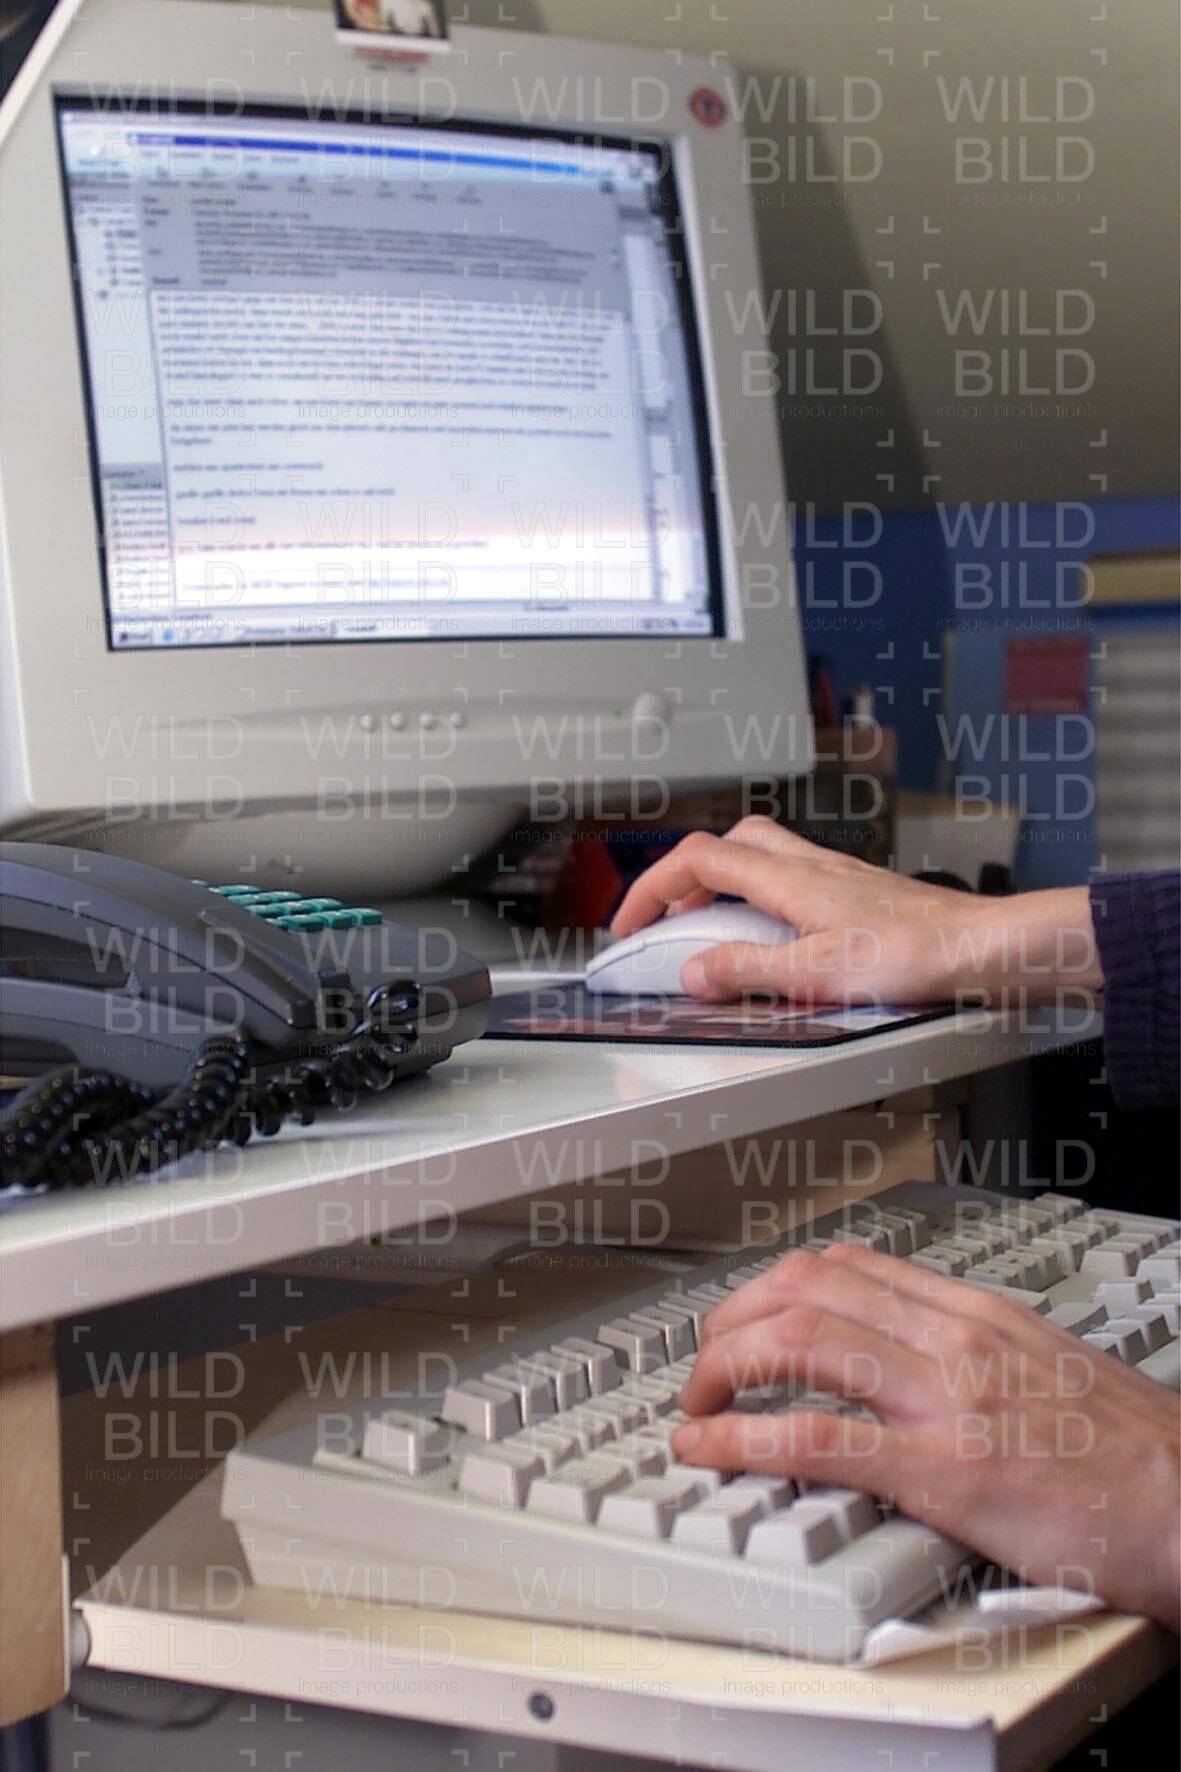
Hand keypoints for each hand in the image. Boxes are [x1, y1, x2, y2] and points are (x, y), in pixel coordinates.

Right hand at [611, 818, 1100, 1006]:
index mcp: (788, 878)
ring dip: (720, 887)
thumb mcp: (817, 973)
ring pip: (757, 857)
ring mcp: (833, 875)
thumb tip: (693, 970)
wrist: (982, 947)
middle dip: (682, 880)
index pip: (696, 858)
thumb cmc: (918, 953)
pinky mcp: (855, 893)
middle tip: (665, 922)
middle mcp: (808, 865)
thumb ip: (748, 970)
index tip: (629, 925)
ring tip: (710, 932)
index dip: (650, 888)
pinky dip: (760, 900)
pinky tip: (772, 937)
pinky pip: (788, 879)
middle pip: (723, 845)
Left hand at [671, 1243, 1180, 1628]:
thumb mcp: (1047, 1362)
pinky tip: (708, 1446)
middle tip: (706, 1361)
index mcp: (974, 1312)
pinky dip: (742, 1437)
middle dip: (733, 1318)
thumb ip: (974, 1349)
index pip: (848, 1264)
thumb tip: (914, 1354)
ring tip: (696, 1401)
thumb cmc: (1133, 1450)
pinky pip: (814, 1438)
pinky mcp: (941, 1471)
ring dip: (723, 1367)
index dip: (775, 1285)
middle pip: (805, 1287)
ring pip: (798, 1340)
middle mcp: (951, 1338)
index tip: (747, 1315)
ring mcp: (943, 1400)